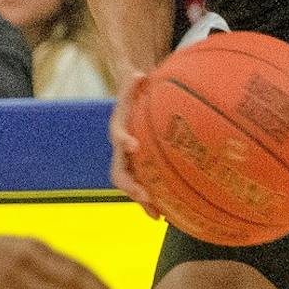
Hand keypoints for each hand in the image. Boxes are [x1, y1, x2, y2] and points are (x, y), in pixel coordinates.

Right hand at [108, 75, 161, 218]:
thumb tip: (137, 73)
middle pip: (119, 172)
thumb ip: (133, 83)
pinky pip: (145, 188)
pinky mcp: (140, 171)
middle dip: (130, 185)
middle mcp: (121, 151)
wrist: (131, 106)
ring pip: (131, 186)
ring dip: (143, 201)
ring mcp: (129, 163)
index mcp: (120, 130)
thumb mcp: (134, 86)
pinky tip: (170, 215)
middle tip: (144, 195)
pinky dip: (155, 202)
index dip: (124, 141)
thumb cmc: (136, 96)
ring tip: (158, 216)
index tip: (134, 145)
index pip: (118, 136)